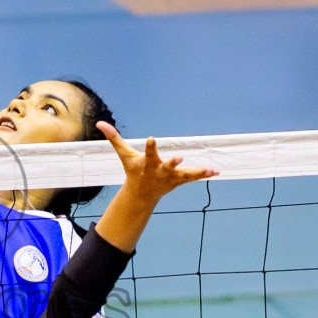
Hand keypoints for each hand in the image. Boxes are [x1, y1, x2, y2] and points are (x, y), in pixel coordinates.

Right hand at [98, 121, 216, 202]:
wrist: (141, 194)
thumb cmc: (133, 171)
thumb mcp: (124, 155)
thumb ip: (114, 139)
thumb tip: (100, 122)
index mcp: (147, 163)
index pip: (149, 153)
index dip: (151, 146)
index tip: (152, 139)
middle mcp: (160, 171)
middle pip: (167, 166)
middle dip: (173, 163)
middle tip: (179, 158)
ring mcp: (171, 177)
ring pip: (185, 174)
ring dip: (197, 172)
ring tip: (210, 169)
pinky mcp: (179, 181)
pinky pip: (193, 177)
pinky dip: (204, 174)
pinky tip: (217, 171)